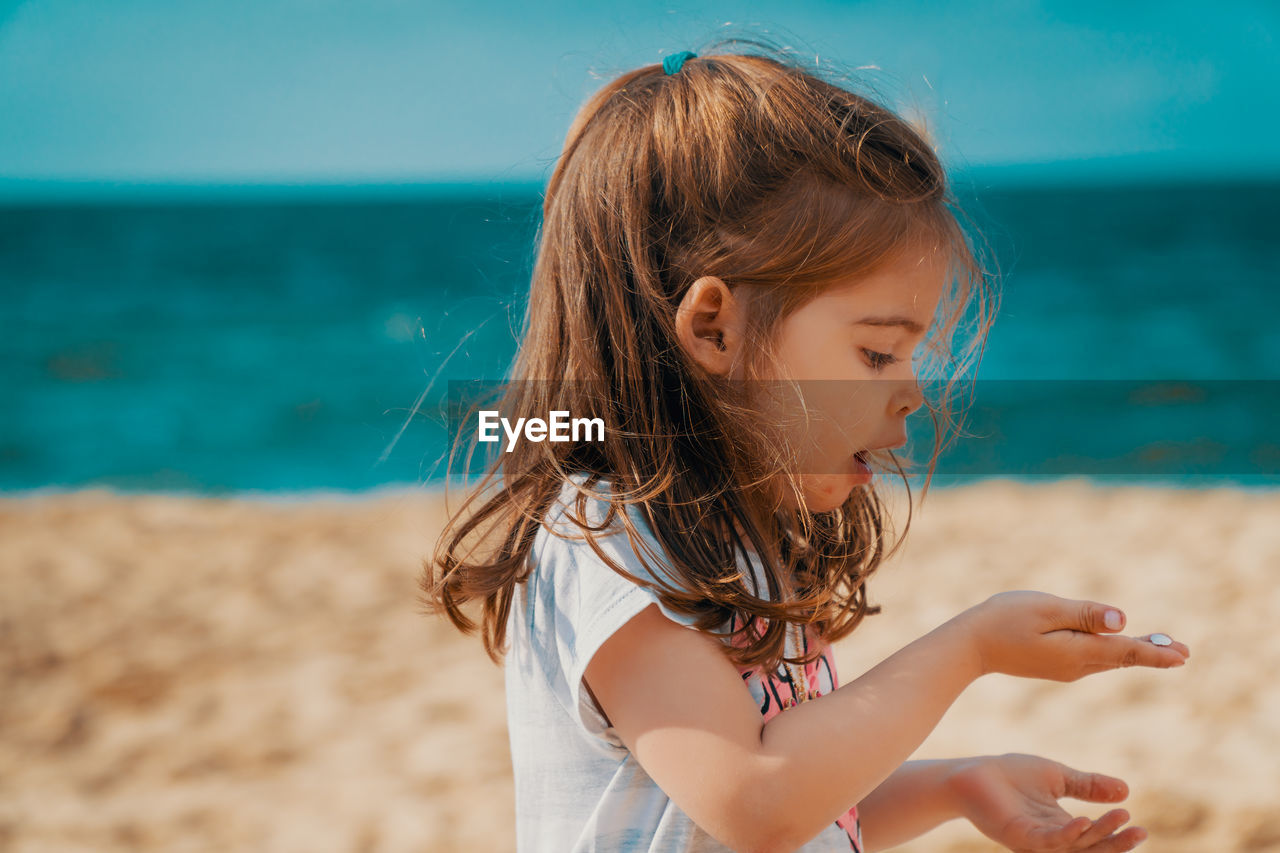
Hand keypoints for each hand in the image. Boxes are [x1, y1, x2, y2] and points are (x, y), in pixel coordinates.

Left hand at [949, 753, 1147, 851]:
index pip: (1096, 839)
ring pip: (1075, 846)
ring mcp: (1035, 841)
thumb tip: (1126, 790)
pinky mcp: (1019, 837)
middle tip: (1140, 832)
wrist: (973, 773)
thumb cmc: (1011, 774)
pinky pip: (1048, 841)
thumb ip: (1088, 785)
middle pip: (1091, 849)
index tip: (1140, 826)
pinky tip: (1084, 822)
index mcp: (1062, 827)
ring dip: (1099, 835)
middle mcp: (1052, 839)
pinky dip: (1068, 834)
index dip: (1117, 836)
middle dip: (1116, 844)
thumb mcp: (1057, 777)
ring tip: (1119, 817)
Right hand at [957, 591, 1190, 680]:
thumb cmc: (1003, 619)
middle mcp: (1076, 666)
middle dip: (1152, 652)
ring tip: (1161, 649)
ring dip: (1134, 652)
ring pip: (1108, 659)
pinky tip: (1118, 647)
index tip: (1183, 655)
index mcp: (1077, 652)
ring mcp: (1065, 669)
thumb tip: (1122, 620)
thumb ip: (1084, 614)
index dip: (1155, 651)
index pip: (1125, 650)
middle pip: (1121, 657)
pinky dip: (1112, 652)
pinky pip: (1093, 659)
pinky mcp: (1055, 665)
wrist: (969, 646)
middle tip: (1184, 653)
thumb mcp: (1045, 609)